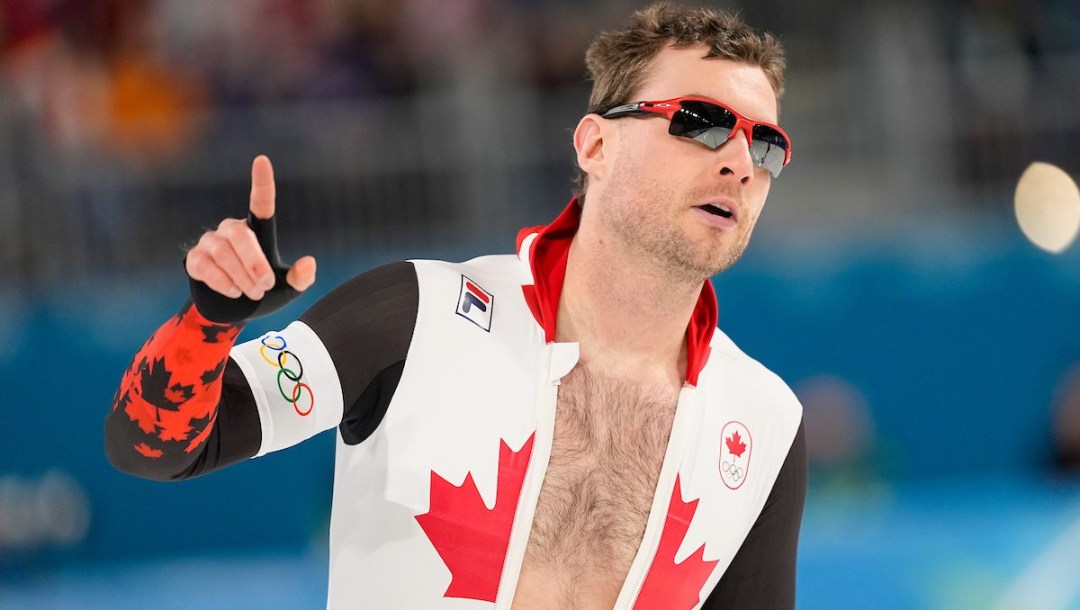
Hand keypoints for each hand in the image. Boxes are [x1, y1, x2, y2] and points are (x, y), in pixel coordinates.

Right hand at [185, 156, 315, 299]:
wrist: (235, 313)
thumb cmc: (265, 292)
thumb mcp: (289, 290)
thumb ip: (301, 278)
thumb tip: (310, 262)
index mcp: (257, 231)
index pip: (260, 202)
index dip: (261, 182)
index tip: (262, 160)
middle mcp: (231, 230)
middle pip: (240, 235)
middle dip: (254, 262)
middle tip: (265, 284)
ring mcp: (210, 243)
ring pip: (223, 252)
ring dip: (241, 276)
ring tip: (252, 292)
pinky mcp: (194, 259)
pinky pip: (205, 266)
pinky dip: (223, 282)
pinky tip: (234, 291)